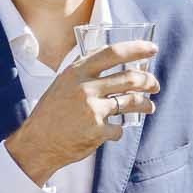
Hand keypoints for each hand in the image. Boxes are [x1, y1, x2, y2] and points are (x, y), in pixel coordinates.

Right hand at [4, 40, 160, 181]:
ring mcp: (93, 110)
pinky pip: (120, 128)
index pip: (113, 53)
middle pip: (130, 78)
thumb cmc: (51, 112)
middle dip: (149, 81)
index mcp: (77, 72)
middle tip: (154, 85)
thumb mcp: (63, 83)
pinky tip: (112, 132)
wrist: (37, 143)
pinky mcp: (97, 131)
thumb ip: (84, 71)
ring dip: (146, 104)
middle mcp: (86, 88)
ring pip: (132, 102)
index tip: (152, 49)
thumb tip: (114, 59)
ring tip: (149, 107)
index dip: (137, 49)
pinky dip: (118, 130)